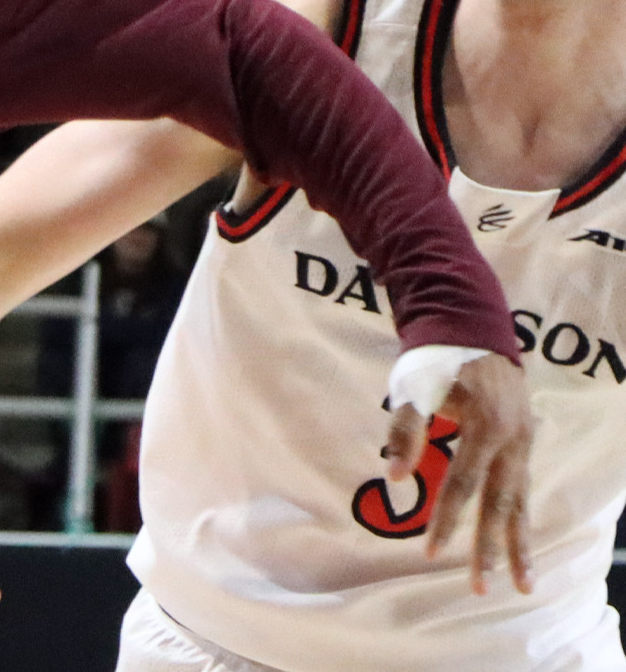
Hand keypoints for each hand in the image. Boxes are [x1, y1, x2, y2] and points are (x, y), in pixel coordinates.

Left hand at [384, 353, 532, 594]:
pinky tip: (520, 547)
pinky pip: (524, 491)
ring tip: (523, 584)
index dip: (446, 520)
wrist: (472, 330)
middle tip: (482, 589)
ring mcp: (523, 445)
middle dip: (492, 550)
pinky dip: (522, 521)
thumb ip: (405, 431)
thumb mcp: (414, 387)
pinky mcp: (523, 446)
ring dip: (519, 545)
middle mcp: (513, 441)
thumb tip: (394, 477)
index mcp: (486, 427)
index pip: (462, 484)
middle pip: (501, 505)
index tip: (431, 553)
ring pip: (522, 504)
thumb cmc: (436, 359)